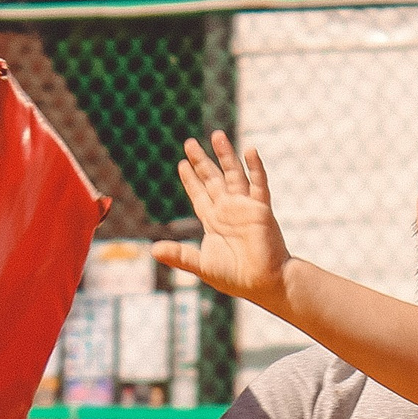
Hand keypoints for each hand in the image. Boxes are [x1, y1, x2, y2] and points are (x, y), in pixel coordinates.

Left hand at [150, 132, 290, 307]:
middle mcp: (228, 210)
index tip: (182, 163)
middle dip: (201, 161)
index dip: (190, 179)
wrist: (264, 283)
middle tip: (189, 143)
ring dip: (226, 155)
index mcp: (214, 221)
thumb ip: (180, 256)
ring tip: (216, 135)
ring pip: (234, 174)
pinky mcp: (261, 209)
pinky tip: (250, 150)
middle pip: (212, 179)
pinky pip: (259, 184)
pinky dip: (255, 167)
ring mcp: (245, 207)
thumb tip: (153, 250)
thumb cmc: (235, 277)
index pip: (199, 194)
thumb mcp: (202, 265)